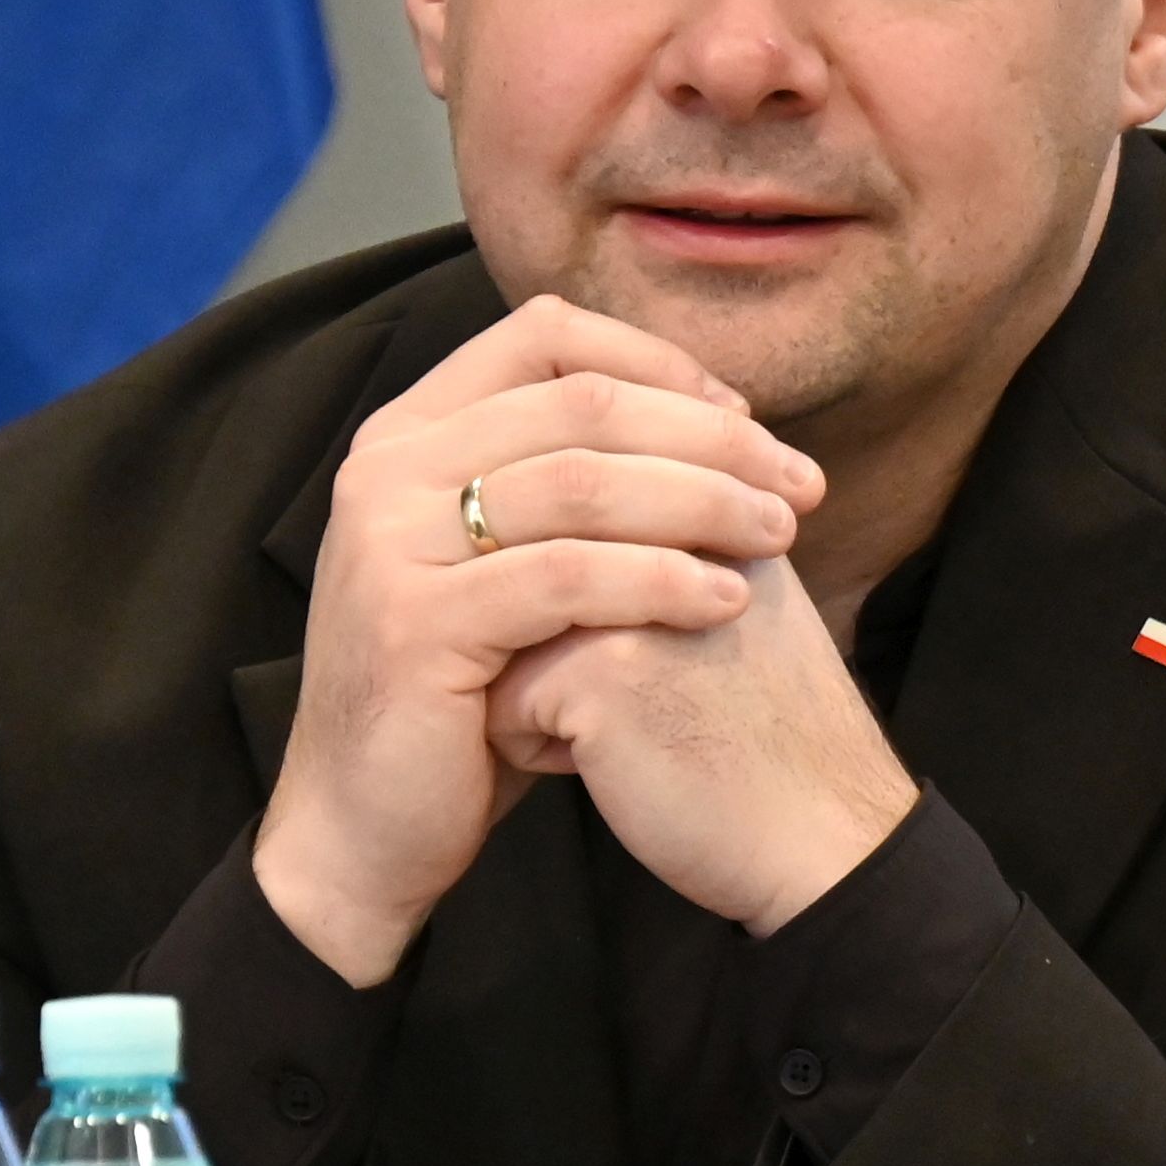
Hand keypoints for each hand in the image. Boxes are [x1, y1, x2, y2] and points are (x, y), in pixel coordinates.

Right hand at [245, 297, 821, 984]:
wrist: (366, 827)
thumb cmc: (466, 699)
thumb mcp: (512, 569)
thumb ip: (576, 487)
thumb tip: (721, 420)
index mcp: (408, 433)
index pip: (545, 338)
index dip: (659, 364)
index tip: (745, 420)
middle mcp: (384, 469)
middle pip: (582, 407)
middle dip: (710, 440)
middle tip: (799, 486)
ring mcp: (390, 542)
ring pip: (583, 483)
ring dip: (704, 503)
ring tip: (781, 538)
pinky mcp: (417, 622)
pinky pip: (569, 579)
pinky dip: (662, 581)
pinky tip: (729, 602)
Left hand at [484, 556, 921, 931]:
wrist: (824, 842)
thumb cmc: (775, 747)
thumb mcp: (744, 615)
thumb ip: (672, 560)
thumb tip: (554, 547)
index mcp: (713, 510)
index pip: (577, 530)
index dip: (590, 613)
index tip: (668, 673)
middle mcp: (671, 533)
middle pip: (527, 573)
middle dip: (552, 645)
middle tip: (647, 709)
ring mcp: (633, 594)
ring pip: (503, 632)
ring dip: (542, 696)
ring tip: (631, 736)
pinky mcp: (599, 667)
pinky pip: (501, 700)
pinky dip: (539, 750)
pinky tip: (620, 771)